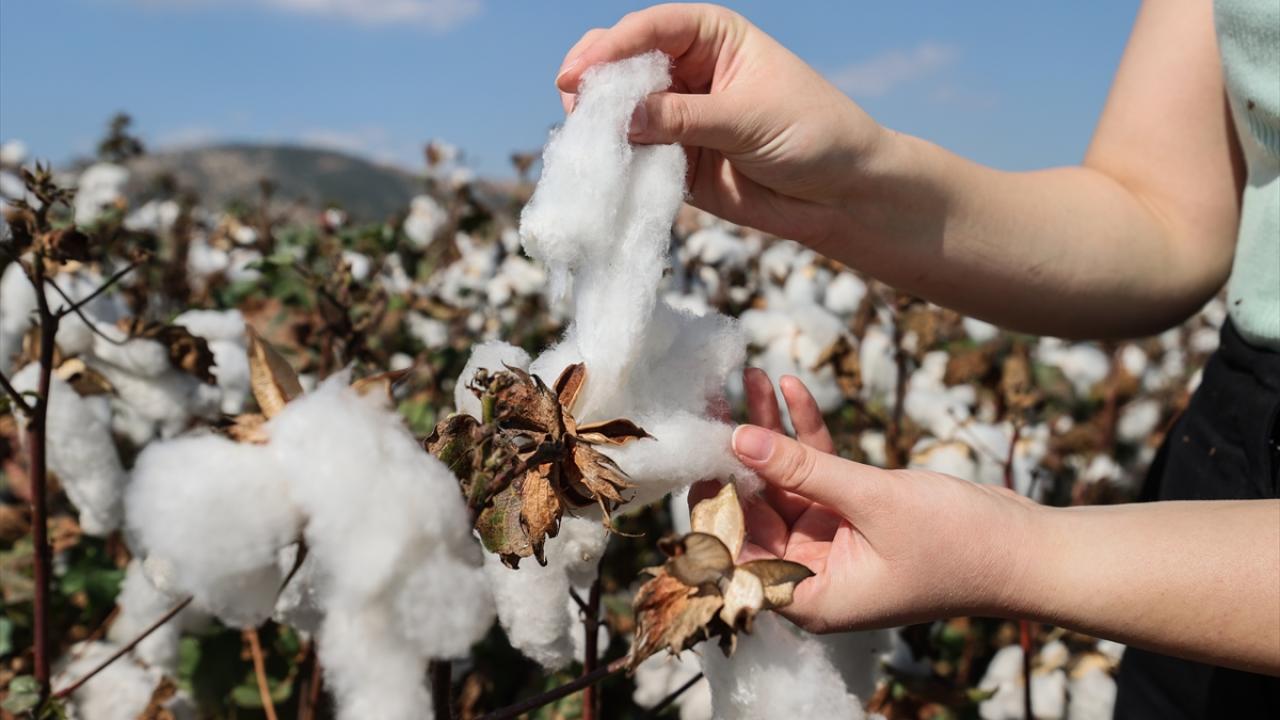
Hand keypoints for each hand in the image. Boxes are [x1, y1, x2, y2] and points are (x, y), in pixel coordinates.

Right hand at [555, 3, 883, 247]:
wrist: (840, 195)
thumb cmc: (813, 135)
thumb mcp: (749, 118)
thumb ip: (685, 118)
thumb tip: (623, 118)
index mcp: (714, 38)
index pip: (654, 29)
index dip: (614, 46)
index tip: (583, 72)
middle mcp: (690, 71)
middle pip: (626, 63)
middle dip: (595, 78)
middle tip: (571, 100)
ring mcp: (679, 117)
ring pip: (622, 112)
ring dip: (599, 123)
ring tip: (583, 137)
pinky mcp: (675, 162)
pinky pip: (634, 157)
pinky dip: (615, 161)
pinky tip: (601, 167)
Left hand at [720, 369, 1039, 632]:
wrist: (1028, 550)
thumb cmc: (959, 545)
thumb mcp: (873, 501)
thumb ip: (802, 470)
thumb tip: (737, 438)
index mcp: (808, 596)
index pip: (735, 554)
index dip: (712, 502)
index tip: (697, 447)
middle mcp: (811, 574)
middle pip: (754, 510)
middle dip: (737, 451)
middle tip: (712, 397)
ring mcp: (831, 543)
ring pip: (783, 482)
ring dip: (770, 431)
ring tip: (747, 376)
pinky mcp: (853, 515)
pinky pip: (817, 472)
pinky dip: (807, 434)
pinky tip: (788, 388)